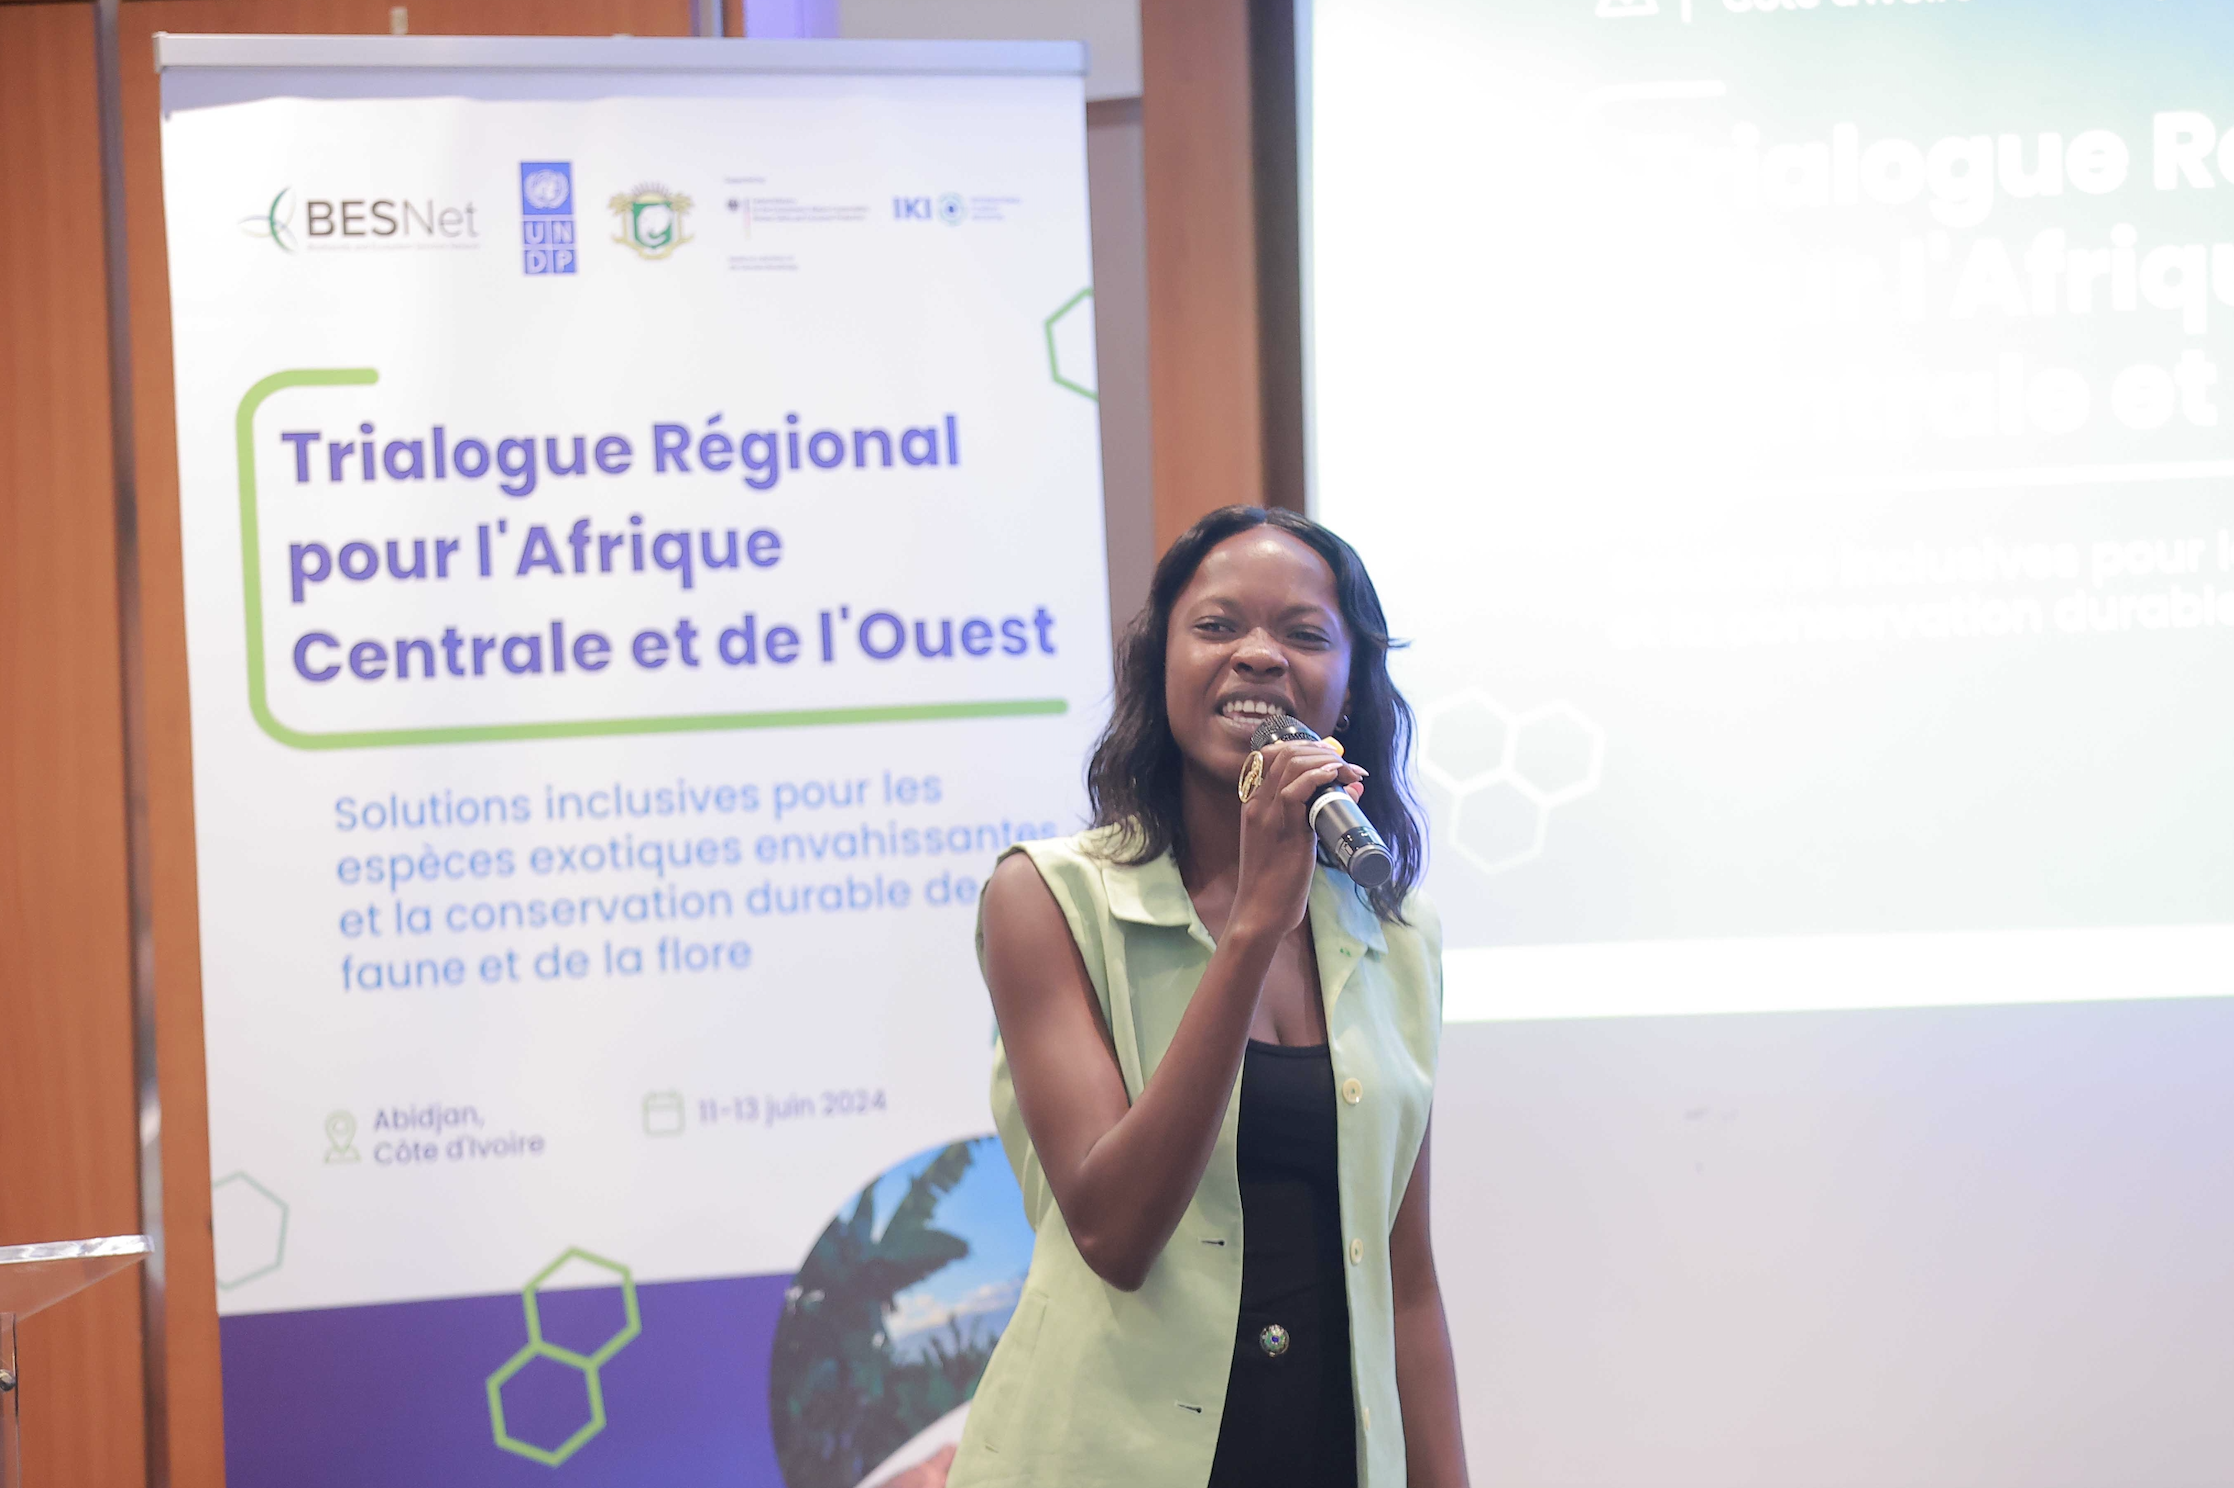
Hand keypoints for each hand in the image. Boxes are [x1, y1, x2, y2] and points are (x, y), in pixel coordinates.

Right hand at [1232, 739, 1365, 939]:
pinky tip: (1336, 777)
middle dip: (1320, 750)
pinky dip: (1319, 776)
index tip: (1330, 758)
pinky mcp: (1283, 830)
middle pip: (1283, 752)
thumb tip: (1349, 791)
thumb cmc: (1276, 883)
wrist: (1259, 913)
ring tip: (1349, 772)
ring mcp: (1267, 815)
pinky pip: (1297, 790)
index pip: (1271, 755)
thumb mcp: (1290, 843)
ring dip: (1326, 761)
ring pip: (1291, 764)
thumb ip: (1312, 817)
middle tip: (1346, 765)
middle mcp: (1257, 804)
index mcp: (1254, 805)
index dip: (1304, 747)